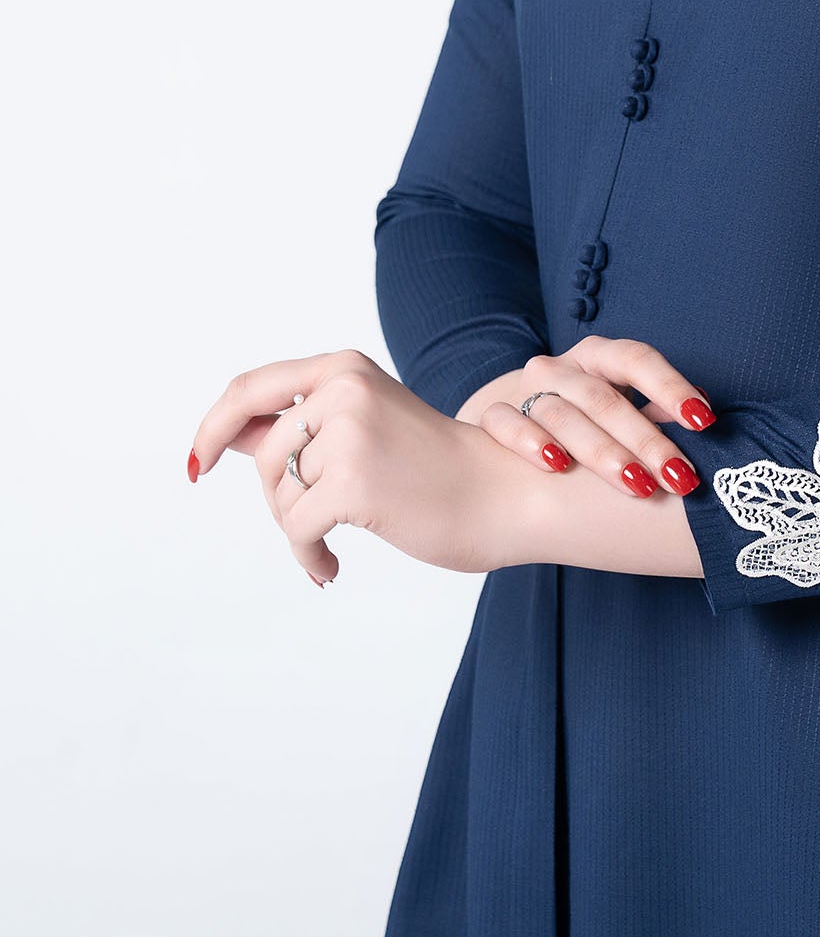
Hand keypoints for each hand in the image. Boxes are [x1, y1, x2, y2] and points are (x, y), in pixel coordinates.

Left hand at [188, 348, 554, 584]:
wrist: (502, 494)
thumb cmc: (435, 468)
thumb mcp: (365, 425)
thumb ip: (299, 425)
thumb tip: (224, 437)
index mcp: (344, 367)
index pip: (250, 388)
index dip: (213, 426)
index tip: (199, 463)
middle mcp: (344, 389)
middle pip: (265, 454)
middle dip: (280, 498)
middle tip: (312, 524)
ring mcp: (350, 432)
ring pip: (279, 493)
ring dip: (297, 529)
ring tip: (328, 544)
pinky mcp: (354, 480)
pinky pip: (297, 528)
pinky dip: (308, 555)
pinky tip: (330, 569)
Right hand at [460, 333, 716, 503]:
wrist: (506, 424)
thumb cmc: (580, 420)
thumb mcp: (617, 408)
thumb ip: (653, 415)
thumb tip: (704, 423)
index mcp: (599, 357)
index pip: (637, 360)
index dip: (671, 388)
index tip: (704, 421)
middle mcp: (563, 368)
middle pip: (605, 398)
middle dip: (646, 440)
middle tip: (680, 476)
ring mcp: (525, 391)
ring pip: (560, 412)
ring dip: (601, 450)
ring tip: (636, 483)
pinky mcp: (492, 415)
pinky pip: (505, 422)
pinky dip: (531, 441)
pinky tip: (557, 466)